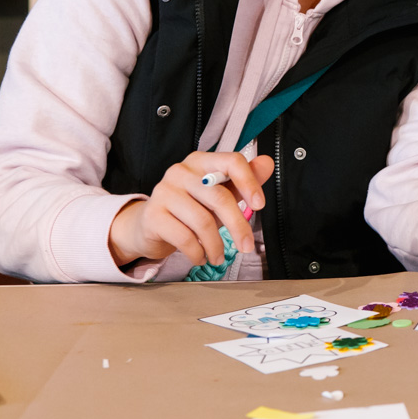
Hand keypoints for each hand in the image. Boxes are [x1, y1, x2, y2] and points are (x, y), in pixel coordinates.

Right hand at [108, 151, 273, 266]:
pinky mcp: (152, 215)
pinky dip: (197, 252)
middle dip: (238, 226)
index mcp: (201, 161)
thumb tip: (268, 163)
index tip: (259, 206)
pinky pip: (184, 237)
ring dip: (216, 245)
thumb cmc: (190, 208)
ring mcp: (164, 191)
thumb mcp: (219, 194)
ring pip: (202, 221)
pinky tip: (201, 257)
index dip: (249, 183)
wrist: (149, 226)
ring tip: (218, 257)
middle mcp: (181, 171)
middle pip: (219, 197)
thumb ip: (243, 181)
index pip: (231, 161)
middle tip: (246, 246)